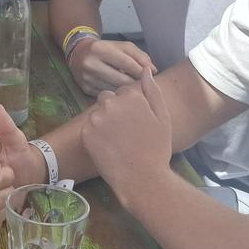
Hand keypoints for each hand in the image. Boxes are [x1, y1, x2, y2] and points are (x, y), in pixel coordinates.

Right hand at [68, 38, 156, 96]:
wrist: (79, 53)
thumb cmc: (105, 49)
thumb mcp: (121, 46)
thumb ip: (139, 55)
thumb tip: (153, 70)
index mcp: (100, 48)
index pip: (126, 63)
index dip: (141, 71)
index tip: (151, 75)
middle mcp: (91, 63)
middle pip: (122, 80)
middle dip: (136, 83)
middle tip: (144, 84)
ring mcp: (87, 78)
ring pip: (116, 90)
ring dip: (127, 90)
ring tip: (133, 87)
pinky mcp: (85, 89)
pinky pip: (108, 94)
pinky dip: (117, 93)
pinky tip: (121, 90)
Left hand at [81, 70, 172, 204]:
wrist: (142, 178)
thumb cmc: (156, 148)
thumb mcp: (162, 117)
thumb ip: (152, 91)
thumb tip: (146, 70)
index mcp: (131, 95)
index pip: (124, 91)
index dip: (131, 107)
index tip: (136, 122)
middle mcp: (111, 102)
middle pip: (108, 98)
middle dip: (114, 110)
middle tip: (126, 131)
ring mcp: (96, 117)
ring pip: (97, 112)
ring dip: (104, 121)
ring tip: (117, 140)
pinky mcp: (86, 133)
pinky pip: (89, 127)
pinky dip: (95, 135)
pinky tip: (108, 147)